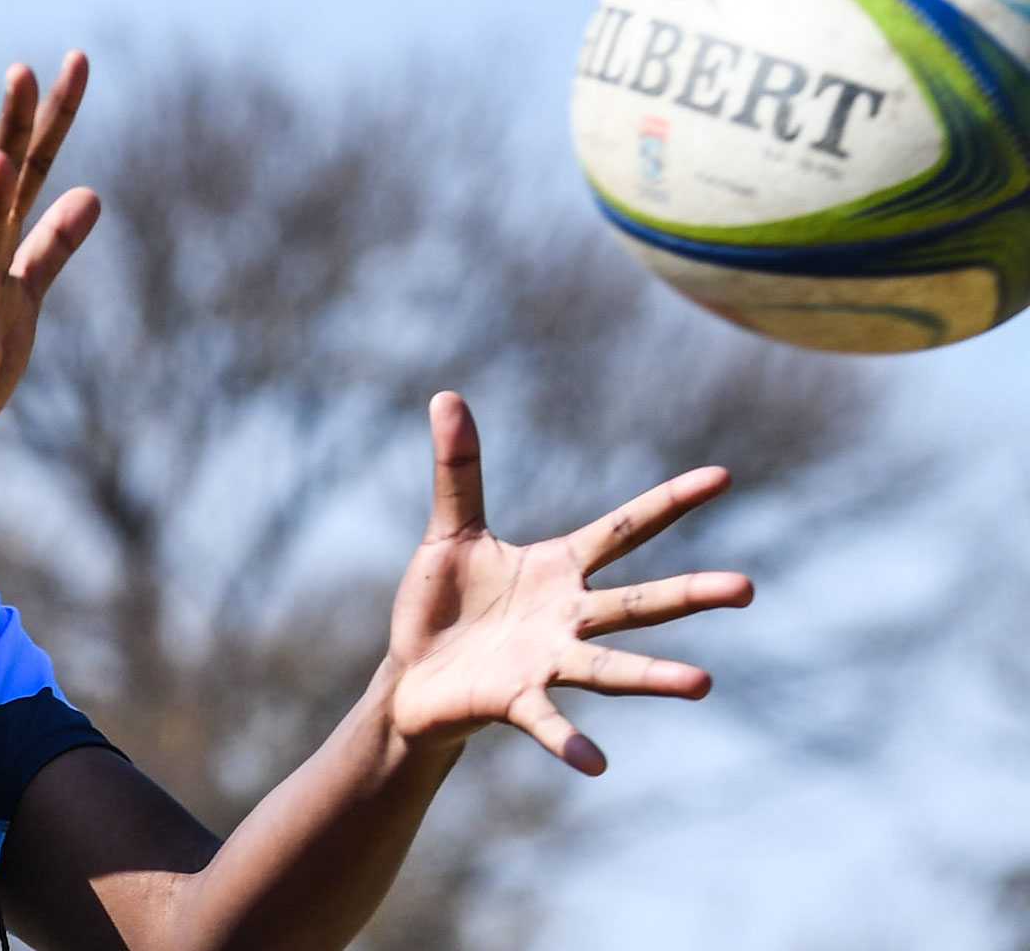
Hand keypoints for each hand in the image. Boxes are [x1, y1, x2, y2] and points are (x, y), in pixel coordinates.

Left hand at [383, 392, 752, 774]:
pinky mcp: (514, 700)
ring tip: (702, 683)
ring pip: (609, 668)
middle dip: (689, 594)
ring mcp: (547, 661)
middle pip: (637, 604)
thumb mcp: (450, 531)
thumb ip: (458, 470)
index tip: (722, 476)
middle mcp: (566, 617)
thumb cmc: (440, 606)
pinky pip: (546, 722)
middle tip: (747, 589)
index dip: (669, 502)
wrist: (412, 676)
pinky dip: (568, 741)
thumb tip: (446, 396)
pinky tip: (595, 764)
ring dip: (654, 677)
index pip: (623, 530)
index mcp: (559, 569)